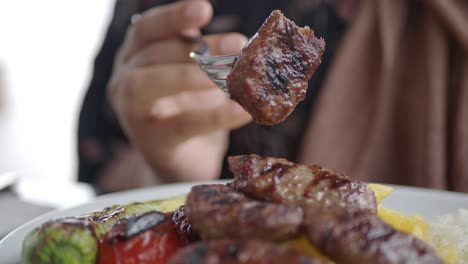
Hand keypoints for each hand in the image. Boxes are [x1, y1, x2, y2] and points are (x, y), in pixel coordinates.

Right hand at [107, 0, 251, 183]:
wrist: (183, 165)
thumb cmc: (192, 112)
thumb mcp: (199, 79)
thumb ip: (209, 59)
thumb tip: (245, 43)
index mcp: (136, 58)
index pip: (147, 30)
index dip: (173, 18)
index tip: (204, 9)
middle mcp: (124, 80)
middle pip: (153, 54)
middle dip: (197, 48)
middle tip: (238, 45)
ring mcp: (131, 113)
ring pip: (147, 84)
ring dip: (193, 76)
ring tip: (231, 77)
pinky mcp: (150, 143)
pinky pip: (179, 125)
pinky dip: (214, 117)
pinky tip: (243, 112)